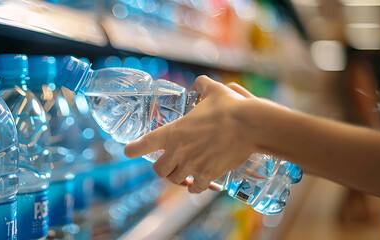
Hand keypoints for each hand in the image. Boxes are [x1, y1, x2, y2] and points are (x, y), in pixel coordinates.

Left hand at [124, 76, 283, 192]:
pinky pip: (194, 188)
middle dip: (163, 169)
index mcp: (174, 132)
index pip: (144, 144)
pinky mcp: (208, 174)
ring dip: (179, 179)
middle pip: (159, 170)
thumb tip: (198, 83)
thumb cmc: (231, 107)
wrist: (251, 126)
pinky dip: (195, 187)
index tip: (128, 151)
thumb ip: (202, 85)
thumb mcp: (214, 90)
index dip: (133, 149)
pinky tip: (198, 184)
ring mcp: (193, 165)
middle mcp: (179, 151)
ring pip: (175, 180)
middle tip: (170, 165)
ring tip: (185, 175)